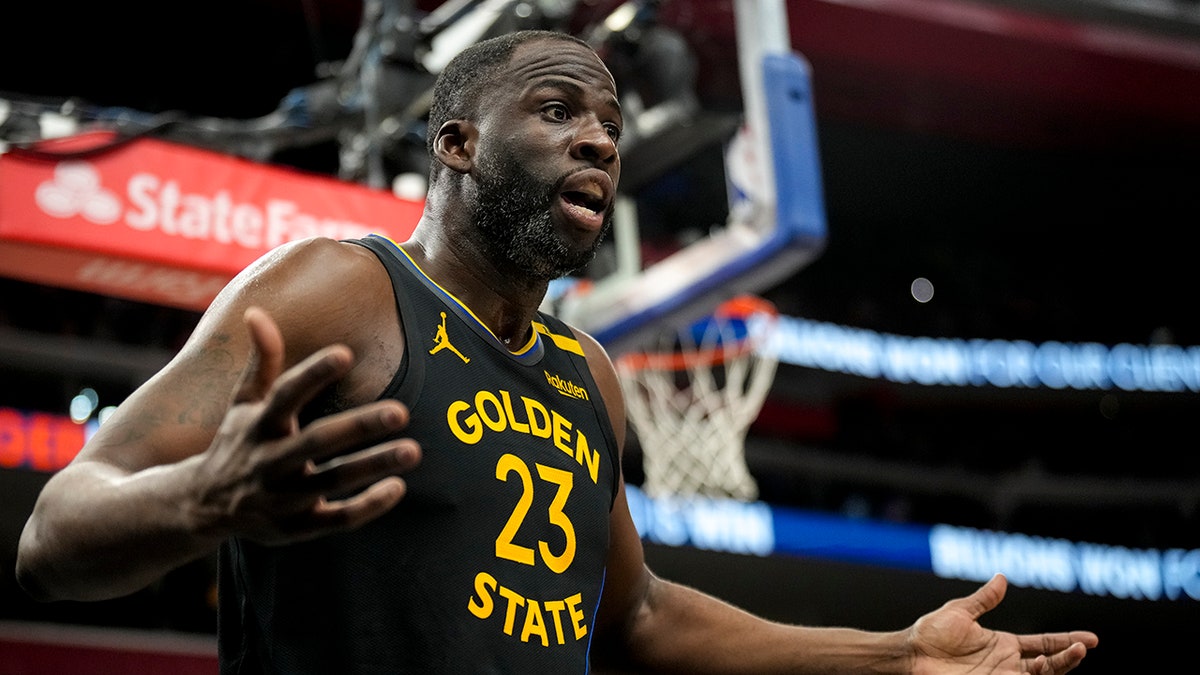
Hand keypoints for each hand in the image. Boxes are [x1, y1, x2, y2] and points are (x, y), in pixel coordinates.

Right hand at [187, 306, 420, 544]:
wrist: (202, 507)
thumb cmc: (238, 442)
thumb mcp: (243, 403)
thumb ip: (261, 361)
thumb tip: (256, 311)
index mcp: (257, 425)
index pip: (285, 395)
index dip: (313, 374)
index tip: (346, 353)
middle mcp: (268, 462)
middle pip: (316, 442)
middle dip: (358, 427)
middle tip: (402, 411)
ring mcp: (282, 499)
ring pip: (332, 482)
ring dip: (372, 466)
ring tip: (413, 450)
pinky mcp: (296, 528)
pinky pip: (336, 520)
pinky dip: (366, 506)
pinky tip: (397, 487)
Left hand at [908, 574, 1097, 673]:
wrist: (912, 653)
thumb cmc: (931, 633)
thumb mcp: (961, 611)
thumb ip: (984, 599)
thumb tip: (1002, 577)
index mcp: (1004, 644)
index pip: (1044, 643)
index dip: (1067, 642)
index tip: (1091, 640)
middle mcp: (1008, 663)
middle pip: (1049, 664)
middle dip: (1068, 657)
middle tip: (1083, 647)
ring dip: (1054, 668)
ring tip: (1059, 658)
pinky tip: (1037, 672)